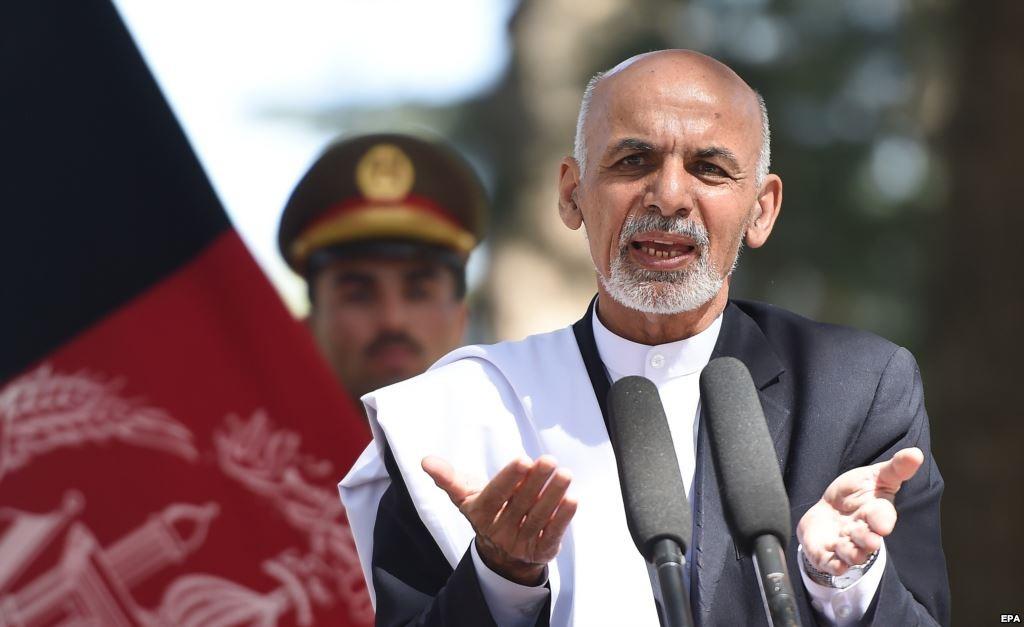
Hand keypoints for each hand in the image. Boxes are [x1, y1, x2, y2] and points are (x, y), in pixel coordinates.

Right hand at [422, 454, 576, 584]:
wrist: (501, 553)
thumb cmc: (487, 510)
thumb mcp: (466, 496)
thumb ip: (448, 478)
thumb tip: (425, 460)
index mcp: (480, 514)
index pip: (495, 495)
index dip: (509, 479)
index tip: (523, 460)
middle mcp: (500, 531)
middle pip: (520, 504)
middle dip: (535, 482)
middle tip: (549, 460)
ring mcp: (521, 543)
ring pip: (539, 518)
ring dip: (553, 496)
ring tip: (565, 474)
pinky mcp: (541, 550)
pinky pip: (553, 534)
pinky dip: (563, 518)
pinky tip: (572, 499)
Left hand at [797, 447, 922, 575]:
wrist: (828, 511)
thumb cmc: (856, 494)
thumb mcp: (874, 476)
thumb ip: (895, 468)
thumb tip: (916, 452)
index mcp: (876, 514)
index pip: (883, 518)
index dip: (882, 521)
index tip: (882, 524)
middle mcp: (863, 533)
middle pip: (868, 541)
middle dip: (867, 540)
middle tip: (865, 536)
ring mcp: (845, 546)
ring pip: (852, 555)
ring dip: (850, 552)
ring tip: (844, 545)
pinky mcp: (827, 555)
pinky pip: (831, 564)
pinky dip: (833, 564)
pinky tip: (832, 559)